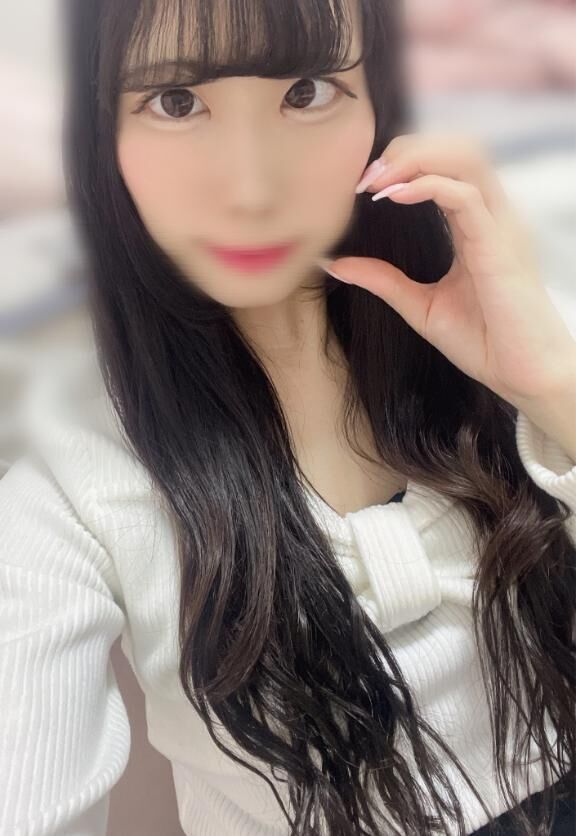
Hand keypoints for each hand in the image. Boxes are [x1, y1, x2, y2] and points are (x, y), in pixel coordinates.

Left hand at [320, 132, 575, 408]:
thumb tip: (333, 264)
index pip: (446, 166)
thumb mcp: (419, 305)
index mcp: (477, 225)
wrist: (524, 376)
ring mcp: (501, 226)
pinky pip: (466, 196)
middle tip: (365, 178)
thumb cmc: (484, 342)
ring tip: (377, 182)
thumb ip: (381, 280)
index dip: (402, 164)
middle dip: (406, 150)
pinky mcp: (500, 246)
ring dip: (415, 159)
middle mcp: (493, 215)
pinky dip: (428, 186)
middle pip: (457, 148)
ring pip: (465, 157)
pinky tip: (395, 197)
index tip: (363, 186)